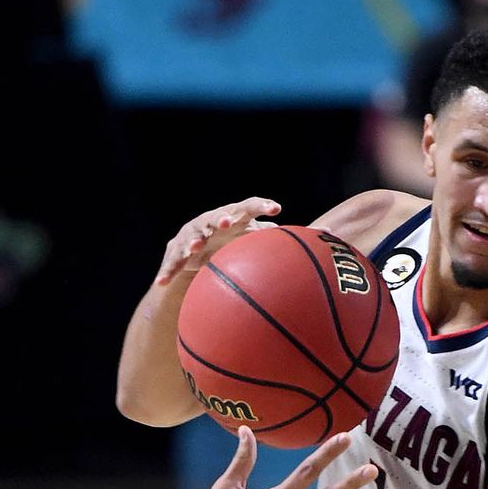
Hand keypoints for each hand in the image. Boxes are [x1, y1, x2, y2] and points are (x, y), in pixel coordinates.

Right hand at [156, 197, 281, 284]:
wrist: (197, 253)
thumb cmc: (233, 243)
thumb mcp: (254, 239)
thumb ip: (281, 237)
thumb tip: (326, 234)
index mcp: (234, 217)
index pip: (249, 206)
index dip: (261, 206)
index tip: (275, 208)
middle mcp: (213, 222)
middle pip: (218, 217)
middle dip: (223, 219)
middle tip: (229, 224)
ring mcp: (193, 234)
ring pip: (193, 235)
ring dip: (194, 240)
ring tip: (196, 247)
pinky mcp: (176, 251)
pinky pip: (171, 262)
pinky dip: (168, 271)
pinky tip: (161, 283)